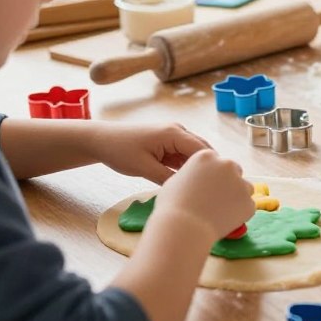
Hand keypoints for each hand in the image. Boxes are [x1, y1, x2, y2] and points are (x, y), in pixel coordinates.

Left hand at [90, 122, 211, 184]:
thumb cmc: (120, 151)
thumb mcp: (144, 168)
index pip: (202, 150)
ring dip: (197, 168)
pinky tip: (189, 182)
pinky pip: (183, 156)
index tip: (219, 186)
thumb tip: (187, 189)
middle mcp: (178, 131)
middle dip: (209, 168)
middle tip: (216, 190)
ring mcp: (173, 136)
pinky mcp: (168, 143)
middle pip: (202, 151)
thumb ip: (167, 178)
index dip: (213, 167)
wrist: (101, 140)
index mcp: (174, 133)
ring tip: (204, 188)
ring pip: (193, 154)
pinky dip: (187, 167)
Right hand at [156, 150, 254, 242]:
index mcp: (207, 156)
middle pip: (234, 171)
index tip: (208, 188)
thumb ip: (191, 175)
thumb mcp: (175, 181)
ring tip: (220, 212)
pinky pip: (247, 207)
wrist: (183, 228)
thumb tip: (196, 178)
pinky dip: (239, 214)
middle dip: (229, 183)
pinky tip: (224, 221)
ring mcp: (240, 183)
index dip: (213, 176)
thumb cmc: (173, 206)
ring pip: (244, 188)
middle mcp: (226, 165)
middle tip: (217, 200)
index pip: (217, 162)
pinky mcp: (249, 202)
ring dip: (237, 197)